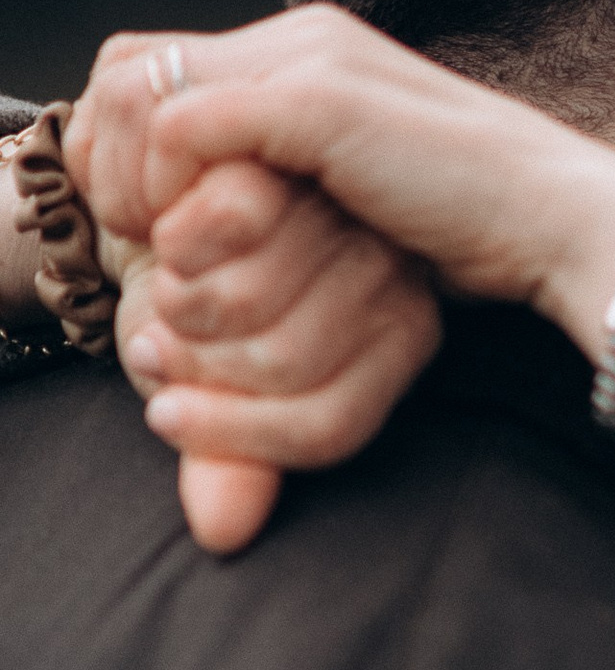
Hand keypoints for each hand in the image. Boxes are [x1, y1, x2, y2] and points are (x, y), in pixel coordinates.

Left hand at [73, 9, 614, 348]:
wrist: (558, 222)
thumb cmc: (475, 231)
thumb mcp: (361, 197)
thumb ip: (293, 179)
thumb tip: (212, 216)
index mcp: (309, 49)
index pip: (153, 65)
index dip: (120, 145)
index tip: (142, 227)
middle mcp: (301, 34)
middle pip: (126, 66)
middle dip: (107, 157)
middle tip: (133, 237)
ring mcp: (309, 58)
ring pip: (142, 90)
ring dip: (131, 176)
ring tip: (161, 246)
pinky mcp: (318, 100)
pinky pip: (183, 123)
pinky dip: (168, 188)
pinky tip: (193, 244)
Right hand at [116, 160, 441, 554]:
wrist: (181, 195)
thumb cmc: (201, 304)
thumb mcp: (211, 392)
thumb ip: (226, 457)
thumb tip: (222, 530)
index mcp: (400, 338)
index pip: (328, 424)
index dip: (233, 427)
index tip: (171, 407)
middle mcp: (397, 276)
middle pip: (281, 361)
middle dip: (193, 354)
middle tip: (169, 324)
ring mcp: (353, 204)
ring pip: (251, 297)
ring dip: (178, 296)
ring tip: (166, 274)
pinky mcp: (303, 139)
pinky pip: (230, 216)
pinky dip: (174, 233)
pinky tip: (160, 222)